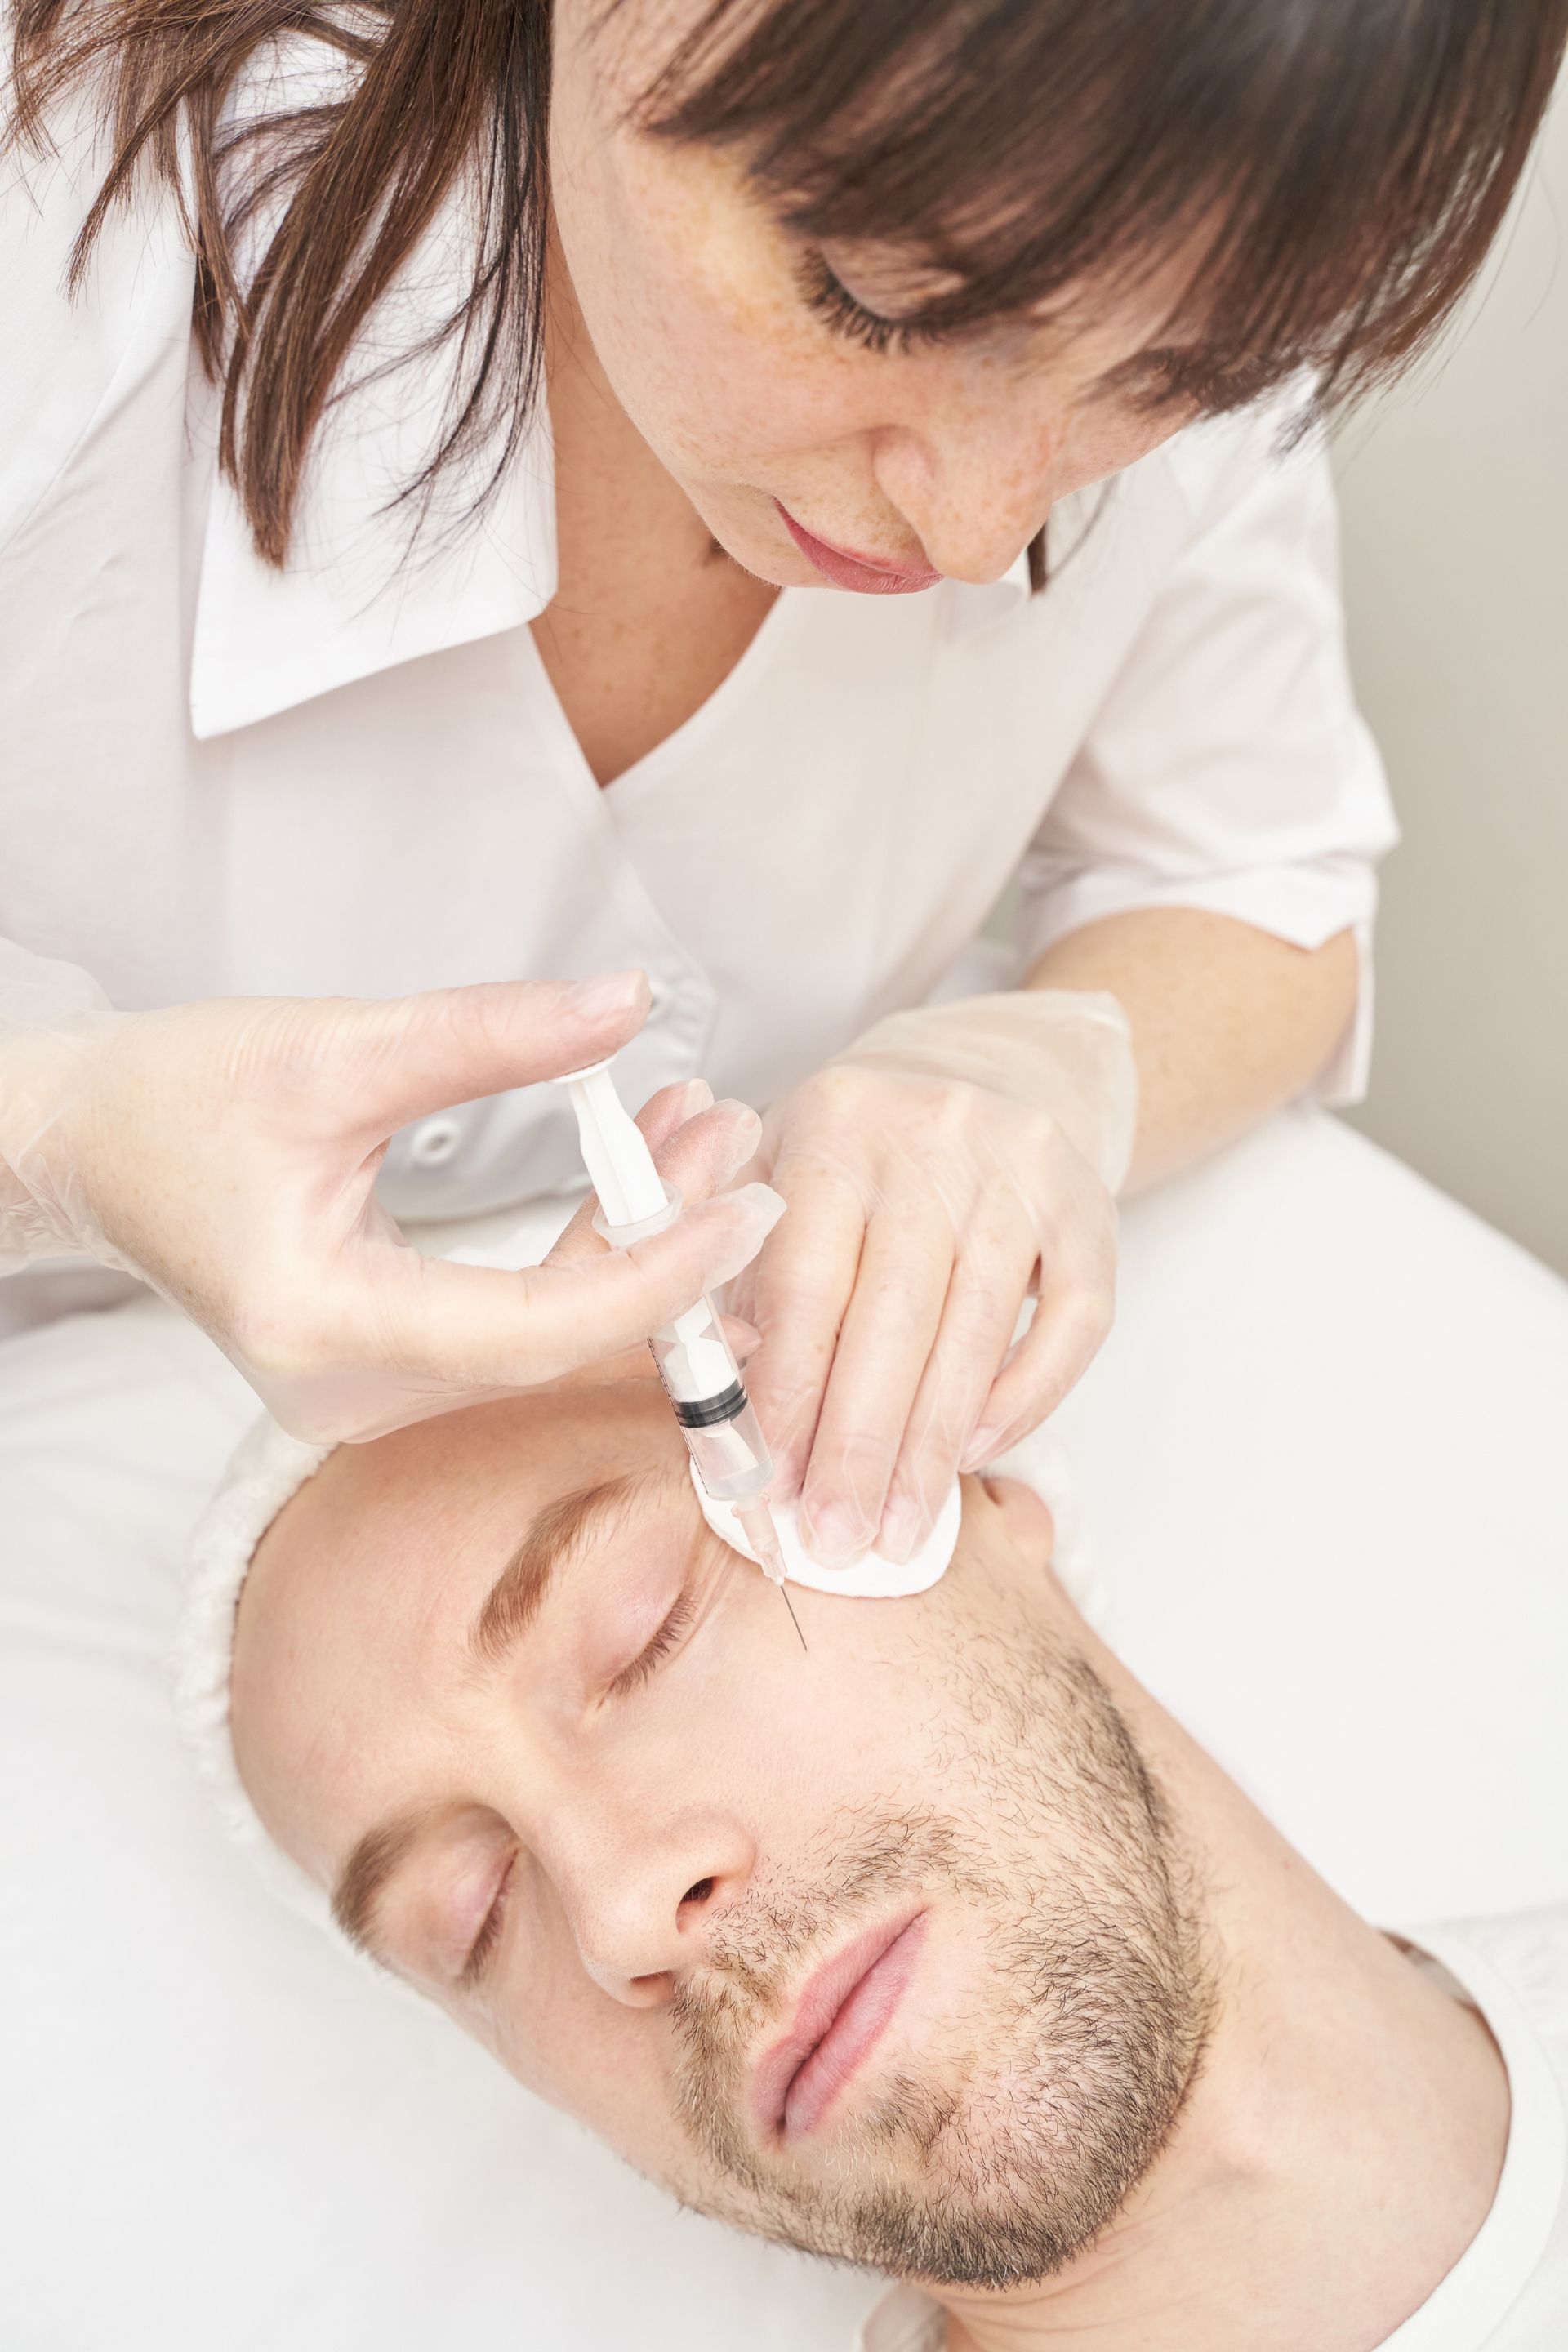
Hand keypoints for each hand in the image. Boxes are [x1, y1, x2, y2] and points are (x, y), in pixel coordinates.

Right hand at [0, 969, 782, 1440]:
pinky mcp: (386, 1366)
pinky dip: (584, 1250)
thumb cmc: (183, 1095)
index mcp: (323, 1323)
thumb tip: (630, 1001)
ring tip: (710, 1134)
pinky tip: (645, 1168)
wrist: (93, 1142)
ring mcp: (367, 1390)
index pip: (528, 1326)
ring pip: (546, 1336)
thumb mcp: (336, 1048)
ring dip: (635, 1242)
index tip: (743, 1208)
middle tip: (750, 1150)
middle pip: (553, 1342)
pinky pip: (517, 1322)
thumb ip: (485, 1035)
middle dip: (663, 1248)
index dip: (651, 1275)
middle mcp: (348, 1389)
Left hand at [727, 992, 1134, 1568]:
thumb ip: (732, 1261)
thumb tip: (718, 1380)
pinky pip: (1071, 1321)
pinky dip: (1024, 1397)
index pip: (807, 1278)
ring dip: (932, 1447)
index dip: (788, 1390)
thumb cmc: (862, 1152)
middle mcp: (933, 1134)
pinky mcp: (1092, 1204)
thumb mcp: (776, 1166)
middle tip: (835, 1539)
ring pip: (976, 1330)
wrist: (994, 1070)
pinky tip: (974, 1454)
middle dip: (859, 1444)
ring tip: (899, 1531)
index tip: (767, 1483)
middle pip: (893, 1316)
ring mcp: (1022, 1168)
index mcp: (837, 1123)